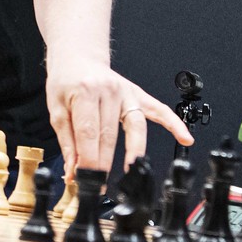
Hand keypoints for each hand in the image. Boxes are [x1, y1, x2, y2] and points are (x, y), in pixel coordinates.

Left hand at [44, 60, 190, 173]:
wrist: (79, 57)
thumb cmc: (67, 80)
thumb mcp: (57, 109)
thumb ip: (67, 141)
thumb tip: (73, 169)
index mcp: (86, 91)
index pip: (89, 133)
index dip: (87, 159)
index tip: (84, 178)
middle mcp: (110, 91)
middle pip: (111, 135)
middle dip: (104, 164)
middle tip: (98, 184)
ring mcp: (127, 93)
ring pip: (135, 127)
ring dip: (134, 152)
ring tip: (133, 172)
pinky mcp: (138, 95)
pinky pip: (159, 110)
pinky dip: (174, 124)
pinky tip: (185, 137)